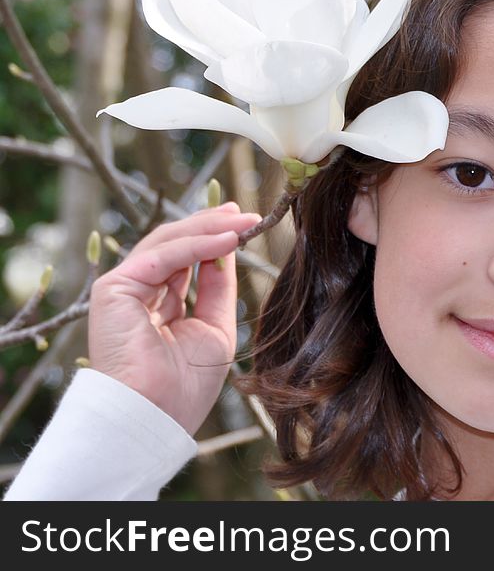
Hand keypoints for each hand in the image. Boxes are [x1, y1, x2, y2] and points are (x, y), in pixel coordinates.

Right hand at [87, 202, 261, 434]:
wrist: (156, 416)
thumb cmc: (184, 386)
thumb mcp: (214, 328)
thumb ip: (217, 288)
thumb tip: (229, 249)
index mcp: (158, 306)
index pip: (185, 259)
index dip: (212, 238)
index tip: (242, 223)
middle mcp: (138, 293)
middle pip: (175, 244)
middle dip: (211, 225)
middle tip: (244, 212)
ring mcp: (123, 288)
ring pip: (168, 243)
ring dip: (208, 228)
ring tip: (242, 220)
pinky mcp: (114, 288)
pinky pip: (164, 256)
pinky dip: (198, 244)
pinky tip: (228, 239)